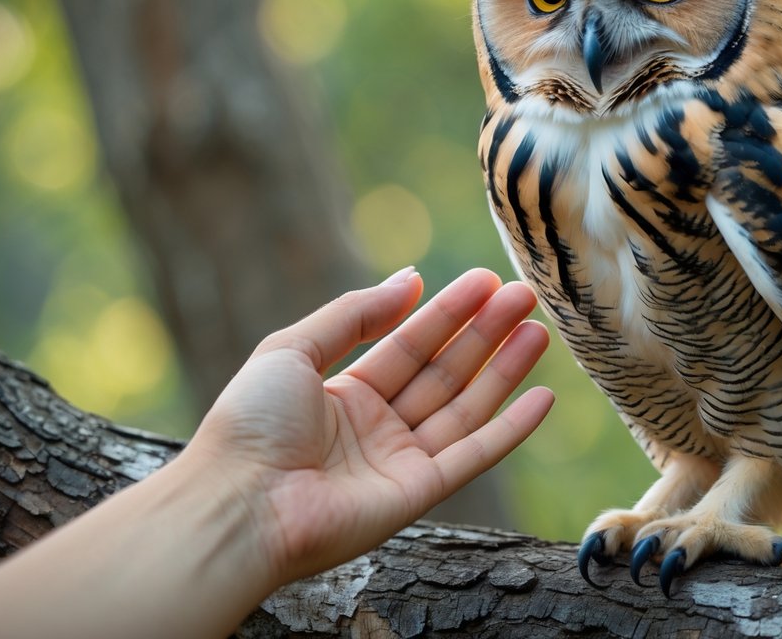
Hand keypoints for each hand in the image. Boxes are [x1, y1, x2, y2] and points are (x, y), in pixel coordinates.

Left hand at [187, 267, 553, 587]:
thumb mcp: (291, 349)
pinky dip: (511, 429)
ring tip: (538, 330)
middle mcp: (375, 428)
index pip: (407, 345)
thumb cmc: (250, 423)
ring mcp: (399, 462)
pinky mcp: (417, 495)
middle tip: (523, 294)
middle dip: (483, 333)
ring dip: (503, 370)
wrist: (238, 504)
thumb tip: (410, 277)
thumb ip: (354, 314)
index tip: (484, 280)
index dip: (446, 312)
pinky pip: (474, 455)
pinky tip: (543, 397)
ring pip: (464, 407)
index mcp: (342, 395)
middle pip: (443, 372)